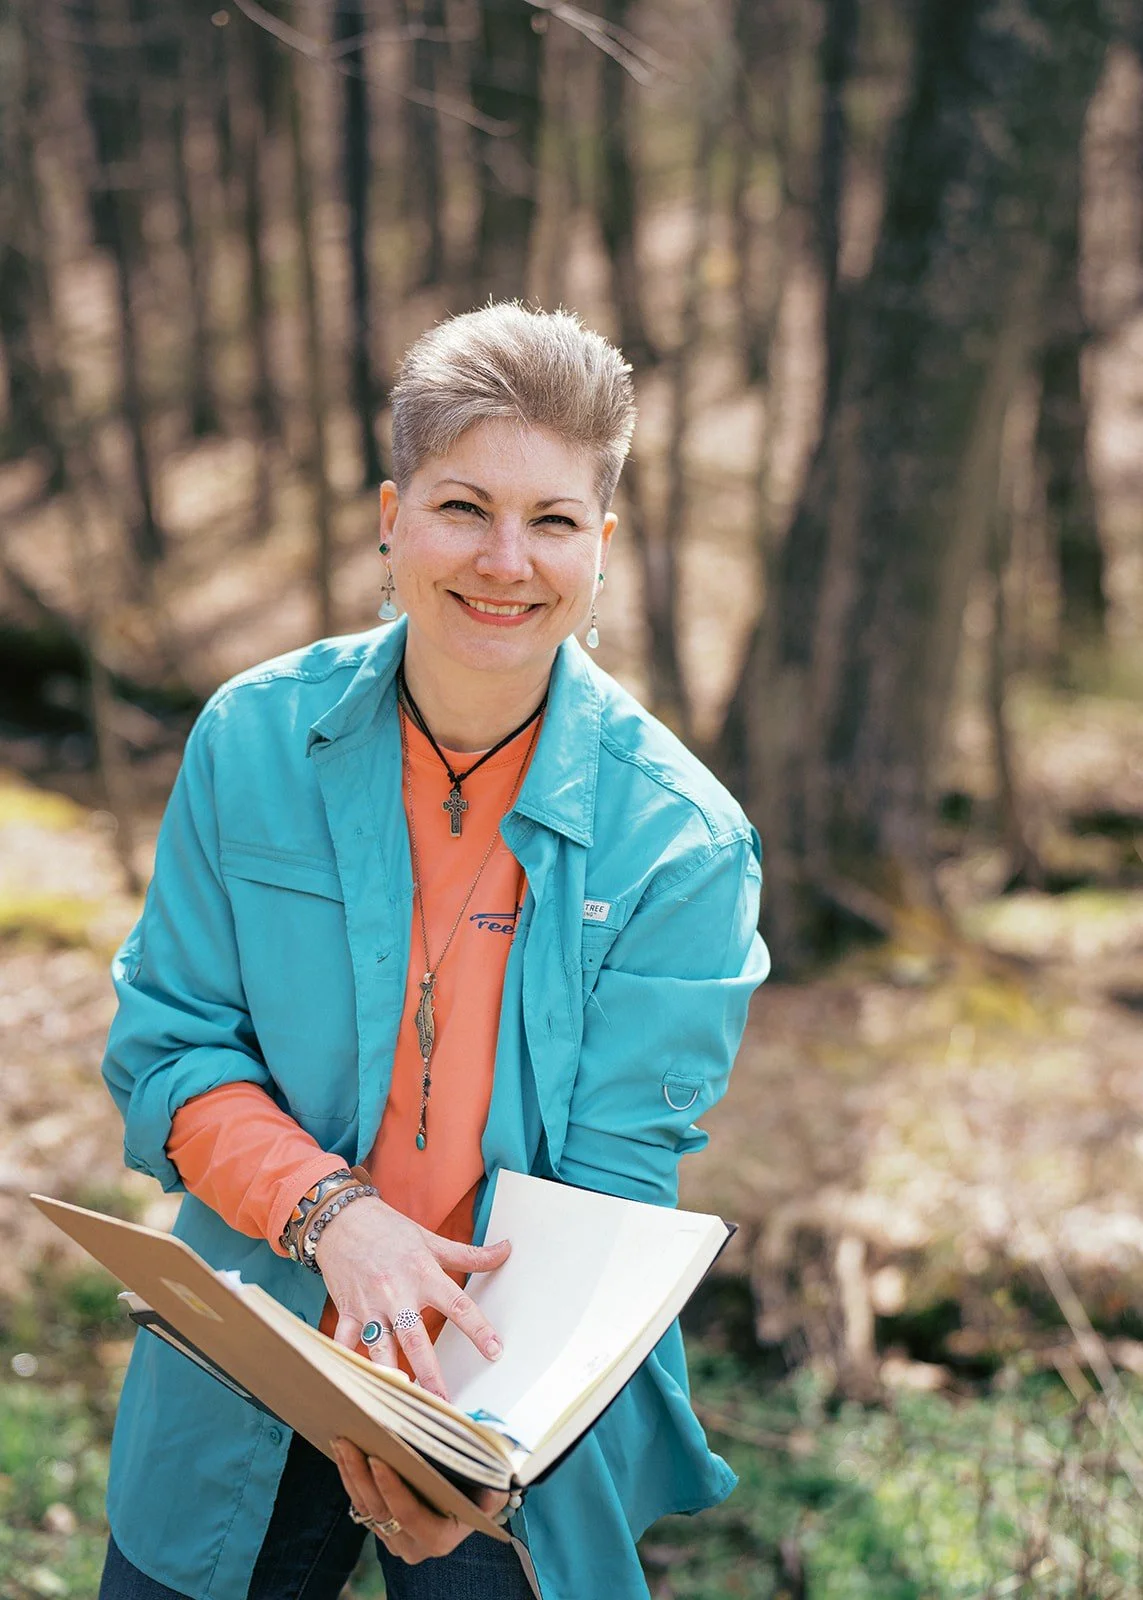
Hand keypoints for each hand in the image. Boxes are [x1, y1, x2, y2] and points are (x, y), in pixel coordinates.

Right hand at [312, 1194, 508, 1397]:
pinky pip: (344, 1343)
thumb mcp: (431, 1240)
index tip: (495, 1352)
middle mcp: (397, 1292)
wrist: (342, 1219)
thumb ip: (469, 1255)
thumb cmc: (390, 1230)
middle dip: (429, 1372)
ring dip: (389, 1373)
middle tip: (444, 1402)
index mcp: (423, 1274)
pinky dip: (346, 1364)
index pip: (458, 1305)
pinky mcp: (346, 1311)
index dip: (478, 1329)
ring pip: (379, 1347)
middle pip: (415, 1338)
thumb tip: (506, 1250)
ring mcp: (369, 1305)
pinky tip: (355, 1387)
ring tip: (400, 1402)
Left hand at [330, 1437, 508, 1562]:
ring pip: (364, 1507)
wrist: (470, 1501)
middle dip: (362, 1474)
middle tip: (350, 1441)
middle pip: (380, 1511)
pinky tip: (344, 1452)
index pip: (409, 1516)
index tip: (378, 1460)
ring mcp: (393, 1539)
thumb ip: (490, 1485)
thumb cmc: (481, 1489)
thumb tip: (489, 1483)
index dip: (391, 1489)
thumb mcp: (493, 1486)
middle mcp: (413, 1546)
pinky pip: (359, 1504)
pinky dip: (350, 1477)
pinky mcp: (380, 1526)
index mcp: (440, 1539)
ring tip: (342, 1440)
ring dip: (350, 1472)